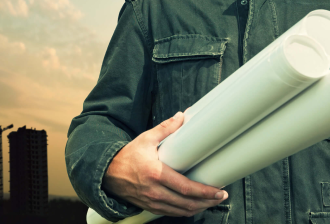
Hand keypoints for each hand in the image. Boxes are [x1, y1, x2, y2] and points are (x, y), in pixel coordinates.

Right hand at [102, 112, 227, 216]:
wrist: (108, 173)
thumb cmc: (128, 156)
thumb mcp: (146, 139)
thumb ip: (165, 129)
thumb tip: (181, 116)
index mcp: (156, 174)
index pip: (186, 188)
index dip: (205, 192)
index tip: (219, 190)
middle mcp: (155, 191)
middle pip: (187, 203)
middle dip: (207, 202)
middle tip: (221, 196)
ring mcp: (152, 202)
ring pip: (181, 211)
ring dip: (199, 208)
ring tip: (211, 201)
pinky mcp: (150, 207)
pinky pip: (172, 213)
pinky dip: (186, 211)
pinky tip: (194, 206)